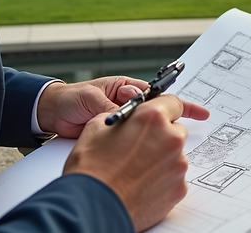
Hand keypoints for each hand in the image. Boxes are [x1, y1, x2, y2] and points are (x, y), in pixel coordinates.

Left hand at [36, 76, 209, 137]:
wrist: (50, 114)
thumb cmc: (70, 99)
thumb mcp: (92, 99)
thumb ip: (112, 105)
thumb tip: (131, 111)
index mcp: (127, 90)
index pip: (160, 98)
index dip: (180, 106)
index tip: (200, 114)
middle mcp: (129, 107)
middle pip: (158, 118)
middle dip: (168, 127)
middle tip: (175, 136)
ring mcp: (123, 124)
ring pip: (147, 134)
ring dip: (153, 141)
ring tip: (155, 151)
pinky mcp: (115, 140)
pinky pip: (133, 145)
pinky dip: (139, 151)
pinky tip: (143, 160)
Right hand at [64, 95, 210, 231]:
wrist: (91, 208)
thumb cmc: (91, 169)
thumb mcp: (97, 127)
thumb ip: (123, 117)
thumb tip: (131, 118)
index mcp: (152, 118)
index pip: (172, 102)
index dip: (164, 108)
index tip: (163, 113)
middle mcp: (171, 139)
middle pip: (174, 130)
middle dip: (160, 136)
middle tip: (139, 147)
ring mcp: (178, 165)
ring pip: (175, 155)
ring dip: (160, 159)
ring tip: (135, 171)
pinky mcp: (179, 188)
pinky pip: (174, 178)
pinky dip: (161, 180)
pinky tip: (140, 184)